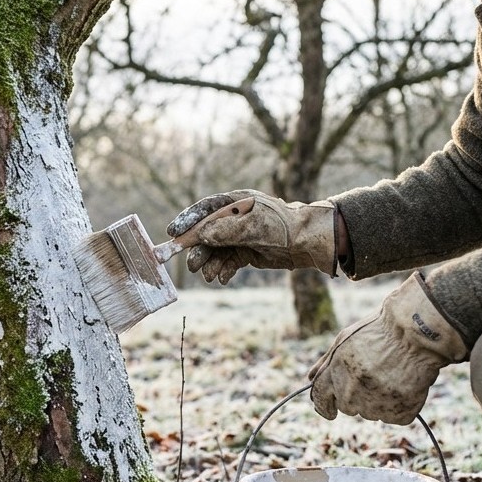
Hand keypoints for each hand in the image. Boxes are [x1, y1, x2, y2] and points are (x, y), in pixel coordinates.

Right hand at [168, 189, 335, 282]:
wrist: (308, 243)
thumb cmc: (283, 227)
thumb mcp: (254, 226)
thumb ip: (227, 230)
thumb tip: (202, 235)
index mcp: (236, 203)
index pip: (205, 210)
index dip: (187, 221)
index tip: (173, 233)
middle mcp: (235, 218)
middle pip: (207, 234)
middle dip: (198, 250)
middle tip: (193, 266)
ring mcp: (239, 236)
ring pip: (216, 250)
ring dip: (210, 264)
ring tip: (208, 276)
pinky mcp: (245, 252)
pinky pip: (227, 261)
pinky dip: (222, 271)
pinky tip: (222, 279)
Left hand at [307, 273, 467, 424]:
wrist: (419, 332)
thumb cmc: (382, 331)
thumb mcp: (345, 339)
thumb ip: (326, 363)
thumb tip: (309, 378)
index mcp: (336, 373)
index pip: (321, 399)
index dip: (324, 406)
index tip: (329, 411)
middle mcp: (352, 392)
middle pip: (348, 407)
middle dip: (357, 396)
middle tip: (375, 375)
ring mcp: (376, 404)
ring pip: (372, 413)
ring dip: (379, 400)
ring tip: (393, 374)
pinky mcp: (400, 412)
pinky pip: (395, 416)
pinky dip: (400, 405)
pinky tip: (406, 384)